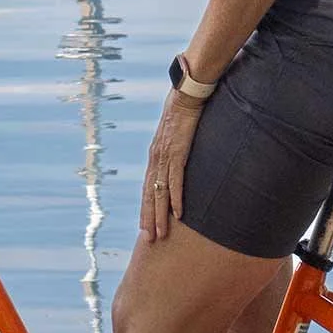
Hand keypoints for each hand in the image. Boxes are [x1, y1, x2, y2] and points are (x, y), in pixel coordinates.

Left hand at [140, 90, 204, 242]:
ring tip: (160, 233)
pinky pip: (176, 181)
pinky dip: (176, 199)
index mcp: (155, 154)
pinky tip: (177, 214)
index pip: (149, 187)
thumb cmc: (183, 108)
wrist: (186, 92)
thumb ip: (175, 146)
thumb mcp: (175, 132)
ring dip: (160, 215)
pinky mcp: (178, 152)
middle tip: (149, 239)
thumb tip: (179, 155)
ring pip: (160, 192)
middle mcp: (156, 158)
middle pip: (150, 194)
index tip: (145, 226)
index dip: (147, 207)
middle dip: (149, 218)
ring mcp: (165, 156)